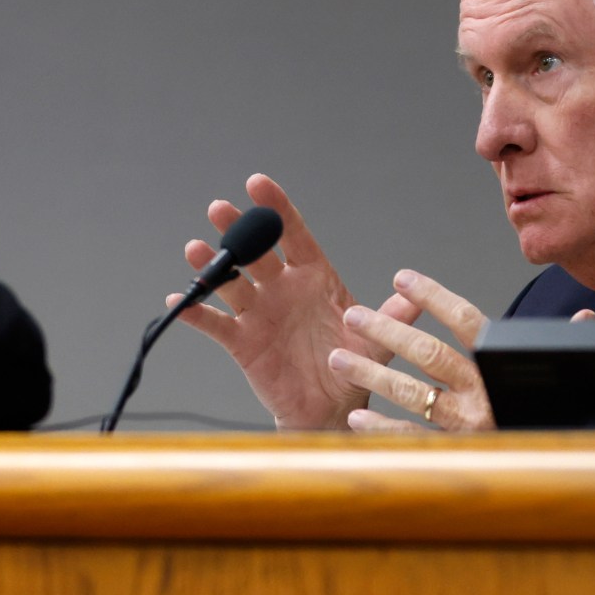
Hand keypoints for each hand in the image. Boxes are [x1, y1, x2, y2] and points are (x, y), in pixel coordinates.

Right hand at [169, 174, 424, 429]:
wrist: (328, 411)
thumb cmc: (351, 370)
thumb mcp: (376, 345)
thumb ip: (389, 321)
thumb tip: (415, 299)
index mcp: (314, 279)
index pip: (295, 235)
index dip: (277, 208)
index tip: (258, 183)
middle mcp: (281, 289)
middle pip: (256, 252)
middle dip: (238, 230)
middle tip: (220, 209)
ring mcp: (258, 313)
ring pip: (230, 282)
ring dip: (211, 265)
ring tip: (196, 250)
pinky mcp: (241, 342)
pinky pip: (214, 323)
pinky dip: (195, 312)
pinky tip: (179, 299)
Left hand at [328, 272, 592, 431]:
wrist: (563, 474)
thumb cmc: (553, 421)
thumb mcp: (561, 382)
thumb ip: (564, 348)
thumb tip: (587, 318)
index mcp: (503, 369)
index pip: (468, 322)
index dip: (435, 297)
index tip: (403, 278)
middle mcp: (483, 395)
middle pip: (429, 354)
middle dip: (388, 331)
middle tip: (354, 316)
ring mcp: (466, 426)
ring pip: (412, 394)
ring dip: (371, 376)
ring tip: (339, 359)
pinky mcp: (456, 454)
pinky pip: (413, 440)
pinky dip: (383, 431)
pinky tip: (356, 419)